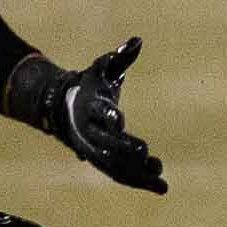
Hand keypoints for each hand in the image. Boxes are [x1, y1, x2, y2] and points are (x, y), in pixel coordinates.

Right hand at [7, 38, 168, 193]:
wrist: (64, 107)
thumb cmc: (91, 84)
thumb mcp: (103, 68)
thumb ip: (120, 57)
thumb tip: (137, 40)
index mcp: (90, 106)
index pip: (99, 112)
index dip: (109, 116)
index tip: (120, 120)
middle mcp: (90, 131)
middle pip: (106, 143)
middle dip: (124, 149)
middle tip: (145, 152)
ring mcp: (94, 149)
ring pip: (114, 166)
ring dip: (137, 174)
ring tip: (162, 183)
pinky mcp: (101, 161)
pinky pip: (119, 174)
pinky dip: (138, 181)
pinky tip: (159, 186)